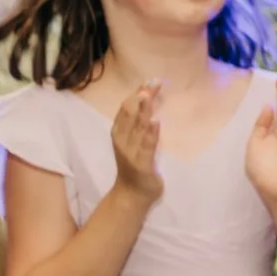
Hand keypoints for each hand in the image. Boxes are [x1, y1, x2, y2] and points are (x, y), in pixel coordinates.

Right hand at [110, 81, 164, 205]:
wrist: (132, 194)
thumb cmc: (135, 165)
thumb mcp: (134, 142)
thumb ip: (139, 125)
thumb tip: (150, 104)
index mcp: (119, 133)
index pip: (127, 109)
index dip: (136, 94)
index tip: (148, 80)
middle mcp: (122, 140)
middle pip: (131, 114)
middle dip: (142, 97)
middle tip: (153, 81)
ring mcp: (131, 152)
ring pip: (137, 127)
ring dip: (144, 110)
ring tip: (149, 94)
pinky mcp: (142, 164)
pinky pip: (147, 146)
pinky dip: (151, 133)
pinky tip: (157, 121)